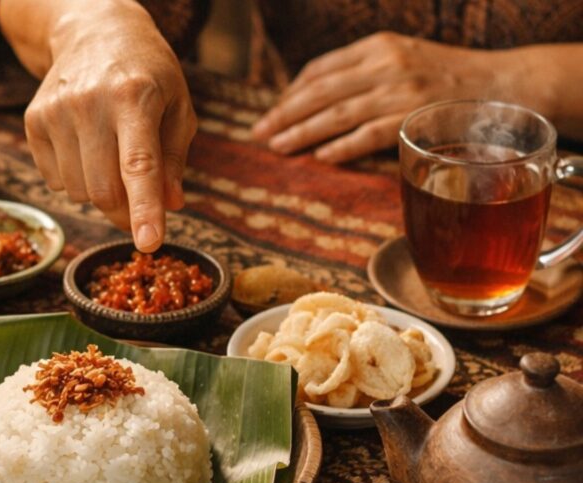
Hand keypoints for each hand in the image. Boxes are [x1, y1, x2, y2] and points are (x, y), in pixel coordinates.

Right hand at [22, 1, 195, 251]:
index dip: (144, 209)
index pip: (139, 165)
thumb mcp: (177, 107)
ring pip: (77, 192)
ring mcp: (55, 111)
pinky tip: (85, 147)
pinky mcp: (34, 120)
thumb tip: (170, 206)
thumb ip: (174, 159)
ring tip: (110, 156)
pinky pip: (54, 180)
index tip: (148, 243)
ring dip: (98, 192)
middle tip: (137, 204)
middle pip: (102, 191)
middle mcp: (89, 102)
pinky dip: (74, 178)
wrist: (95, 32)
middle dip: (124, 211)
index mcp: (135, 96)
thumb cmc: (146, 75)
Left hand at [251, 32, 518, 162]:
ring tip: (277, 146)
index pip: (320, 69)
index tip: (273, 112)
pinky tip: (320, 157)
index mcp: (377, 46)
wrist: (504, 85)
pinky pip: (367, 135)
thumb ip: (363, 73)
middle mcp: (384, 65)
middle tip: (258, 133)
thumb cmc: (446, 78)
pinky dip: (340, 147)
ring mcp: (399, 91)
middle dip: (283, 113)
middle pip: (319, 91)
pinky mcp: (413, 118)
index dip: (291, 92)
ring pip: (336, 114)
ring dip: (301, 132)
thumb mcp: (403, 59)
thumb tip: (315, 98)